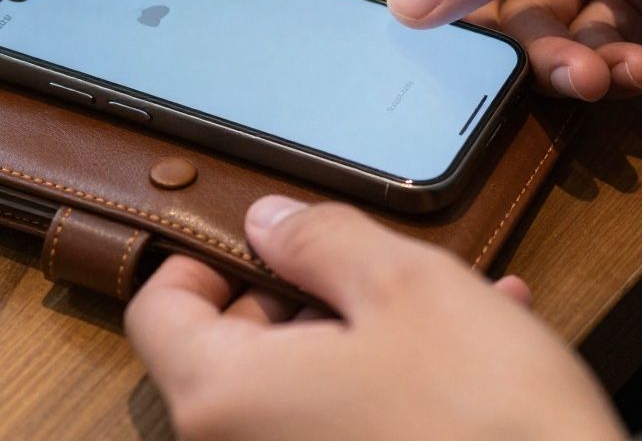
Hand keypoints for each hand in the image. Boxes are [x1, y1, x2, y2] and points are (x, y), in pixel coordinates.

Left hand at [125, 196, 623, 439]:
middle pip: (230, 350)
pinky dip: (384, 388)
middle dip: (300, 295)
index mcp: (225, 396)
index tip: (260, 240)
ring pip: (299, 386)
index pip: (157, 312)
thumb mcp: (405, 287)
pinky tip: (465, 356)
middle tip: (370, 265)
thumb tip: (267, 222)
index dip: (200, 259)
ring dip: (360, 337)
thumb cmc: (485, 417)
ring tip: (450, 303)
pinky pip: (341, 427)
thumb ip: (320, 239)